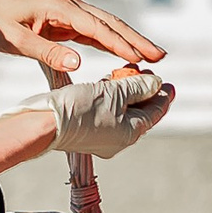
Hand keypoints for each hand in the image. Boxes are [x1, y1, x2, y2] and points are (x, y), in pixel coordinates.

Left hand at [0, 0, 164, 75]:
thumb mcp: (15, 41)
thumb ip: (47, 52)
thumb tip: (78, 63)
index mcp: (60, 5)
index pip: (97, 26)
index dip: (120, 43)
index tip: (139, 57)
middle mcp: (70, 3)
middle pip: (110, 22)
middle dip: (136, 39)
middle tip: (160, 55)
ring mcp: (69, 11)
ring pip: (105, 26)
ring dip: (128, 41)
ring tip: (151, 56)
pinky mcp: (65, 21)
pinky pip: (93, 32)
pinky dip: (111, 42)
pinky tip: (125, 53)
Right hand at [3, 68, 174, 158]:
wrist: (43, 122)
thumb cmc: (80, 109)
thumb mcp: (116, 92)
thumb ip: (139, 86)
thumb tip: (156, 84)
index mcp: (131, 133)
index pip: (156, 112)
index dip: (163, 94)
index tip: (168, 84)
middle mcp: (118, 139)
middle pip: (139, 111)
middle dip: (143, 90)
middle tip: (145, 73)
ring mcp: (101, 136)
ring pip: (121, 110)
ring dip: (126, 91)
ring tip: (127, 73)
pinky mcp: (85, 128)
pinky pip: (105, 111)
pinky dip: (110, 96)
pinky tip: (108, 82)